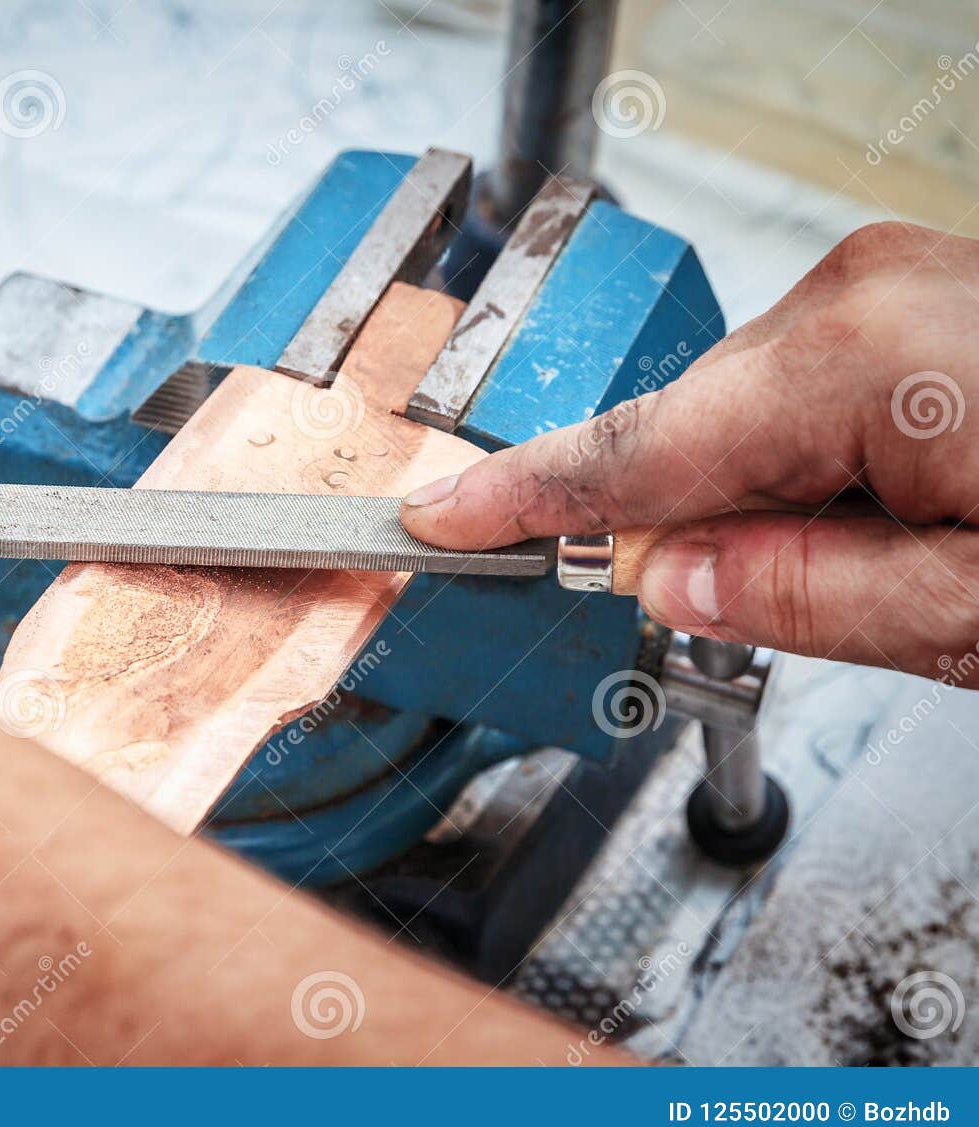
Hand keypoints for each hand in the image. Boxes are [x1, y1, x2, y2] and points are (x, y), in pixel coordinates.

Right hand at [401, 222, 978, 682]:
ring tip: (899, 549)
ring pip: (743, 418)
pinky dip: (813, 458)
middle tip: (761, 604)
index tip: (439, 519)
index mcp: (856, 362)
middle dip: (693, 527)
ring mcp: (884, 283)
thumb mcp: (972, 606)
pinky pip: (802, 389)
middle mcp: (855, 296)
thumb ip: (803, 598)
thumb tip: (671, 580)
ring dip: (769, 496)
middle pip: (685, 436)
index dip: (520, 499)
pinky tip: (904, 498)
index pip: (630, 454)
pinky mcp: (906, 296)